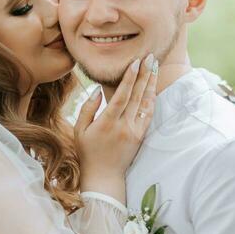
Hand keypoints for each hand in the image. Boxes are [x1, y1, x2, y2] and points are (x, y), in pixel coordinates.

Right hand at [75, 54, 157, 193]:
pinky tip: (153, 87)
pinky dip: (152, 99)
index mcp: (107, 123)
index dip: (130, 78)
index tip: (135, 62)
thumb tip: (98, 91)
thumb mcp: (80, 130)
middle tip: (150, 57)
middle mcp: (124, 126)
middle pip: (137, 95)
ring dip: (151, 84)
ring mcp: (134, 131)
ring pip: (145, 103)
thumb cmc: (88, 152)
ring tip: (154, 67)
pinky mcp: (141, 136)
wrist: (105, 176)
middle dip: (144, 74)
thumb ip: (88, 108)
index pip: (122, 96)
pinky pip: (149, 114)